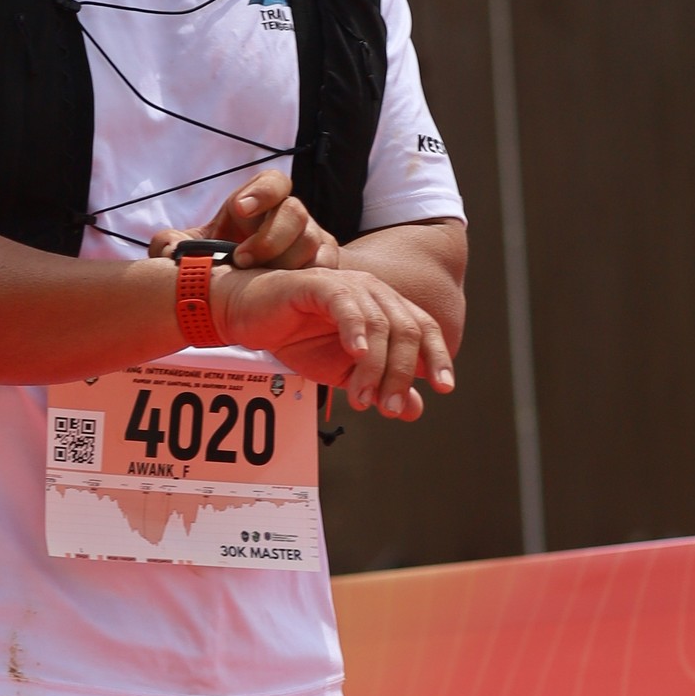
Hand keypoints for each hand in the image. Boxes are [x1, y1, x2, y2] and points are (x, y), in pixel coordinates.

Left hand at [149, 167, 337, 276]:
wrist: (257, 285)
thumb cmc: (226, 260)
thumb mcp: (197, 250)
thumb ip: (173, 244)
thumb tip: (167, 247)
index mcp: (263, 201)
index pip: (273, 182)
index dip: (260, 192)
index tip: (238, 208)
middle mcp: (292, 215)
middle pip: (295, 212)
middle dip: (269, 237)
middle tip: (242, 259)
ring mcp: (313, 237)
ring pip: (312, 241)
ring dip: (285, 263)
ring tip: (258, 281)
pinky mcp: (326, 262)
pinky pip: (327, 266)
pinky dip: (308, 278)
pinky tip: (285, 290)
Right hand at [214, 260, 454, 419]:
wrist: (250, 317)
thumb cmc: (298, 339)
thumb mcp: (343, 372)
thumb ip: (378, 387)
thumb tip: (414, 410)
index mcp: (385, 308)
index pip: (424, 329)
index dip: (437, 357)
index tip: (444, 388)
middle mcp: (374, 292)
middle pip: (407, 331)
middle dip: (402, 374)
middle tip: (390, 409)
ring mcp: (348, 286)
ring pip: (379, 325)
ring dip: (375, 368)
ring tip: (361, 400)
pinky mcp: (318, 285)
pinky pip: (345, 305)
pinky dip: (355, 330)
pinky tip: (355, 355)